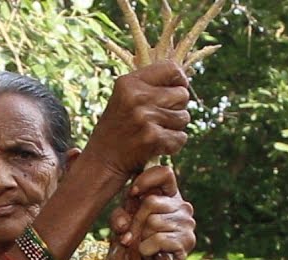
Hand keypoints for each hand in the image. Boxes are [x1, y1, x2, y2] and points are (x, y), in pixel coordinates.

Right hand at [83, 62, 190, 179]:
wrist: (103, 162)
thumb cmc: (118, 129)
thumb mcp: (124, 99)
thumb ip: (148, 86)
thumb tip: (183, 80)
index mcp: (129, 82)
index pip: (172, 68)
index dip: (179, 80)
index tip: (175, 91)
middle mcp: (136, 96)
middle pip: (182, 94)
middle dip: (178, 108)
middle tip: (160, 119)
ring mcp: (145, 117)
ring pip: (184, 117)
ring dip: (175, 128)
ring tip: (155, 132)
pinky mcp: (152, 138)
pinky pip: (180, 138)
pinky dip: (173, 145)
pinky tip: (157, 146)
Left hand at [109, 165, 195, 259]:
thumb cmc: (138, 241)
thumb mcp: (125, 223)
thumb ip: (119, 218)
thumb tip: (124, 226)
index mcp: (170, 196)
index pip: (165, 173)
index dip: (147, 179)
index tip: (133, 193)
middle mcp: (183, 206)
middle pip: (150, 202)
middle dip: (135, 220)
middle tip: (131, 235)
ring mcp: (187, 223)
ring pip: (153, 222)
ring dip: (141, 238)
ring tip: (143, 245)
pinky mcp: (187, 241)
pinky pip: (158, 239)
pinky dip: (146, 249)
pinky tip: (149, 253)